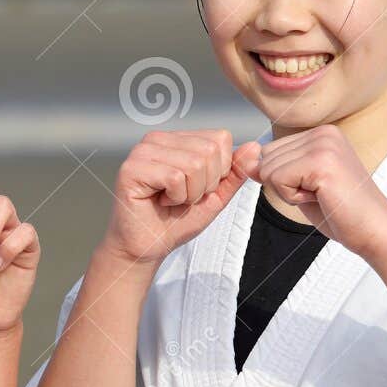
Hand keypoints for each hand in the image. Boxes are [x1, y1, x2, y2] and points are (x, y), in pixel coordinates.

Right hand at [100, 130, 261, 264]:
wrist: (147, 247)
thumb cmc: (175, 221)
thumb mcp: (215, 196)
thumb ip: (234, 172)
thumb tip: (255, 147)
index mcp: (177, 139)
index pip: (220, 138)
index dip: (218, 171)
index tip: (196, 188)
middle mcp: (158, 139)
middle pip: (209, 151)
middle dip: (205, 184)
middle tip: (183, 197)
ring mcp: (142, 151)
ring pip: (194, 164)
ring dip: (190, 193)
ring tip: (171, 199)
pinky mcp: (132, 168)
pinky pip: (175, 177)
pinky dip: (175, 197)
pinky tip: (160, 201)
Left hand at [258, 125, 386, 257]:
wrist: (374, 230)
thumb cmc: (341, 211)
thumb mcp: (300, 186)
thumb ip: (274, 170)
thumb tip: (246, 161)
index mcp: (321, 133)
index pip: (270, 151)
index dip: (284, 179)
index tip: (315, 188)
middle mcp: (323, 132)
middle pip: (266, 158)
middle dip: (284, 185)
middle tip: (318, 194)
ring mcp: (323, 144)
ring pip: (268, 170)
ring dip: (288, 193)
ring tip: (321, 195)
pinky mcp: (321, 162)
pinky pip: (277, 180)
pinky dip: (292, 198)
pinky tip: (320, 198)